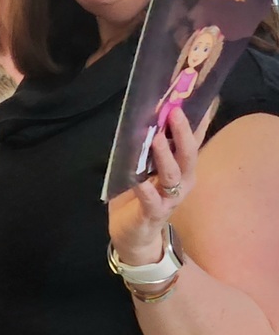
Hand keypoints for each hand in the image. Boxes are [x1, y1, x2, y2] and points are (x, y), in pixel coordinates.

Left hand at [109, 108, 210, 264]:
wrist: (133, 234)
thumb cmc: (139, 195)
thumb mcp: (144, 167)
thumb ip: (147, 148)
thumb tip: (146, 118)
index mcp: (180, 168)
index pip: (192, 142)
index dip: (198, 122)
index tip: (201, 100)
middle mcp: (180, 182)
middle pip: (187, 155)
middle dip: (182, 133)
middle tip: (175, 112)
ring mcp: (168, 198)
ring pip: (172, 175)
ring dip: (165, 156)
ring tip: (156, 138)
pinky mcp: (152, 213)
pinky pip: (151, 201)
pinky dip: (145, 190)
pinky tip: (139, 181)